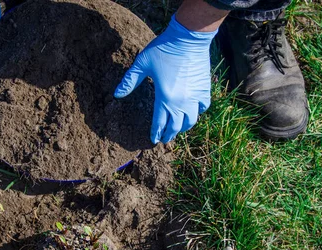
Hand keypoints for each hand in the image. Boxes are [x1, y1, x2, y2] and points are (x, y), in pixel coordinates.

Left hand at [114, 14, 216, 143]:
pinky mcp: (204, 89)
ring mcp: (195, 97)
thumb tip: (117, 94)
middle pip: (176, 126)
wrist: (189, 38)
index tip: (153, 139)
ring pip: (191, 120)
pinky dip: (197, 112)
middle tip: (164, 139)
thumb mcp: (142, 64)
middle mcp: (181, 102)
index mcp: (165, 98)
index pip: (160, 122)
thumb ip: (129, 81)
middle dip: (169, 134)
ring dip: (183, 127)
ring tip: (177, 128)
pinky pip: (203, 107)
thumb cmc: (164, 49)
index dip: (156, 132)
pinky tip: (193, 112)